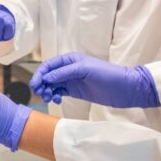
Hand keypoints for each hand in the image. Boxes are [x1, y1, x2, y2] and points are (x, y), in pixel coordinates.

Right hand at [29, 52, 158, 107]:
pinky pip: (59, 93)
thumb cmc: (108, 75)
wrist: (125, 89)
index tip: (35, 85)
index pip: (48, 66)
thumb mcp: (85, 70)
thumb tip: (46, 77)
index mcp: (70, 60)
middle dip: (42, 84)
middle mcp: (68, 69)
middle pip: (48, 76)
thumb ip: (64, 72)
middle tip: (41, 95)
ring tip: (49, 99)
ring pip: (52, 85)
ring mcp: (72, 80)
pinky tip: (57, 100)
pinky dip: (55, 97)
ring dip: (47, 91)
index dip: (39, 75)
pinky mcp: (75, 91)